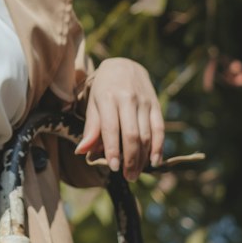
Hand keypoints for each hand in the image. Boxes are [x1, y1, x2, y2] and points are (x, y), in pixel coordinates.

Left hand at [75, 58, 164, 180]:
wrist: (124, 65)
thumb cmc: (103, 89)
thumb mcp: (93, 103)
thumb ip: (91, 128)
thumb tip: (81, 152)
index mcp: (107, 97)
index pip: (110, 128)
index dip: (113, 150)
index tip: (113, 168)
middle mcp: (127, 99)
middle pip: (132, 134)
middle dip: (130, 159)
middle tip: (127, 176)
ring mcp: (144, 101)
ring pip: (146, 134)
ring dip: (142, 157)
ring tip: (135, 173)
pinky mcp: (156, 104)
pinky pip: (159, 128)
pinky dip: (158, 147)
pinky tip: (155, 161)